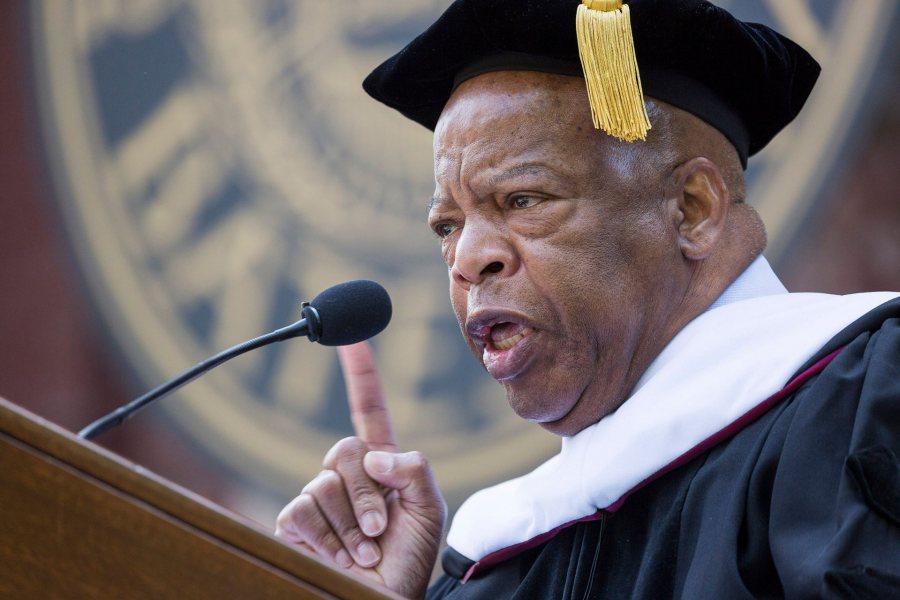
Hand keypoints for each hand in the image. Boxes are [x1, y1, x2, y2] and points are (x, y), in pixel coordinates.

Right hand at [275, 342, 445, 598]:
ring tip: (364, 552)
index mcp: (380, 465)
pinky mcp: (294, 524)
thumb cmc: (409, 560)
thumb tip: (373, 456)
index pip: (368, 410)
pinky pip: (302, 511)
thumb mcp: (428, 511)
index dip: (360, 375)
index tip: (351, 338)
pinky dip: (328, 538)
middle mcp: (346, 476)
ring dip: (351, 527)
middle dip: (367, 497)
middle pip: (344, 451)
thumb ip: (414, 471)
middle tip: (381, 533)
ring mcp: (317, 498)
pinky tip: (340, 558)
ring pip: (323, 485)